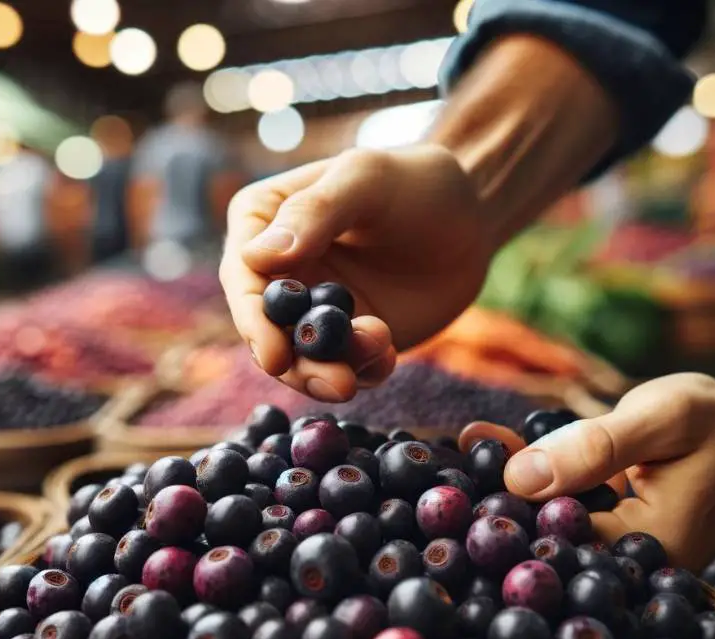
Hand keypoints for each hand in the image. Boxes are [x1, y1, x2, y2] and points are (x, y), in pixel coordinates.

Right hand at [220, 145, 490, 401]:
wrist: (471, 217)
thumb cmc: (413, 181)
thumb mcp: (366, 180)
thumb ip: (314, 212)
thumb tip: (256, 257)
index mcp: (262, 221)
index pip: (243, 276)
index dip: (254, 320)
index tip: (275, 355)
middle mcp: (279, 270)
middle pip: (266, 328)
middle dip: (294, 363)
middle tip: (332, 382)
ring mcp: (313, 308)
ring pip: (302, 357)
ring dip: (325, 374)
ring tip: (357, 378)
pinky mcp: (350, 337)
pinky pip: (346, 366)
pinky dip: (362, 371)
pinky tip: (387, 356)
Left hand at [460, 373, 714, 571]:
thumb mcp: (664, 419)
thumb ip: (595, 448)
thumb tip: (519, 479)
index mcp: (648, 555)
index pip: (554, 550)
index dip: (497, 525)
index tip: (446, 497)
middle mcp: (627, 569)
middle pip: (540, 548)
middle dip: (485, 512)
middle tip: (433, 475)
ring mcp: (614, 555)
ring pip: (541, 527)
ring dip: (496, 491)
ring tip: (443, 452)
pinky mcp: (605, 534)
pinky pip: (554, 510)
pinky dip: (522, 479)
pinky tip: (482, 442)